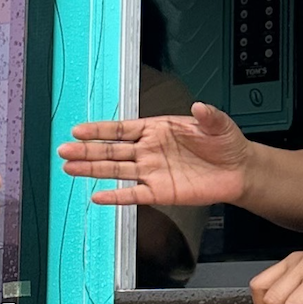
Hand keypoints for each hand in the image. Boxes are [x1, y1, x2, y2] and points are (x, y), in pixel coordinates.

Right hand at [58, 103, 248, 207]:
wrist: (238, 171)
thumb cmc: (226, 144)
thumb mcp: (219, 124)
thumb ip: (208, 116)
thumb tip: (199, 107)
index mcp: (157, 129)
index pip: (122, 129)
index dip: (100, 130)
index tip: (78, 130)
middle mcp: (149, 150)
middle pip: (111, 150)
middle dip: (86, 150)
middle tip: (64, 150)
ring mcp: (152, 172)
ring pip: (116, 170)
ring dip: (92, 170)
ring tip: (69, 169)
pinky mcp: (160, 192)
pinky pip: (133, 195)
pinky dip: (116, 196)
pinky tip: (98, 196)